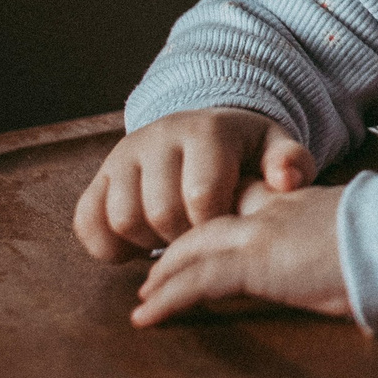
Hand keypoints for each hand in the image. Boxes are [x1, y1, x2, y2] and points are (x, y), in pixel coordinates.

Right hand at [73, 108, 317, 262]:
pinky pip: (86, 221)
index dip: (214, 226)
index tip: (227, 231)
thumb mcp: (275, 150)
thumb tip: (287, 181)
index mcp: (207, 130)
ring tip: (175, 238)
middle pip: (161, 212)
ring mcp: (123, 155)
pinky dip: (107, 247)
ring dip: (149, 244)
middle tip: (201, 239)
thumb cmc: (245, 151)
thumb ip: (291, 163)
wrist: (204, 132)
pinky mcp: (99, 176)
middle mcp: (158, 136)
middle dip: (184, 239)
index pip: (202, 195)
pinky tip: (138, 246)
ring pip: (122, 219)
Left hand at [131, 180, 351, 325]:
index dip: (225, 218)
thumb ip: (353, 253)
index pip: (252, 202)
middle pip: (215, 224)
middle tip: (158, 272)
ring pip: (196, 249)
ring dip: (165, 274)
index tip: (206, 236)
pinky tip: (147, 318)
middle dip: (183, 248)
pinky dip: (167, 299)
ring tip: (145, 299)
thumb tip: (363, 285)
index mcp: (307, 203)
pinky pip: (198, 280)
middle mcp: (280, 210)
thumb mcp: (373, 243)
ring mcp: (265, 232)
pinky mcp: (257, 261)